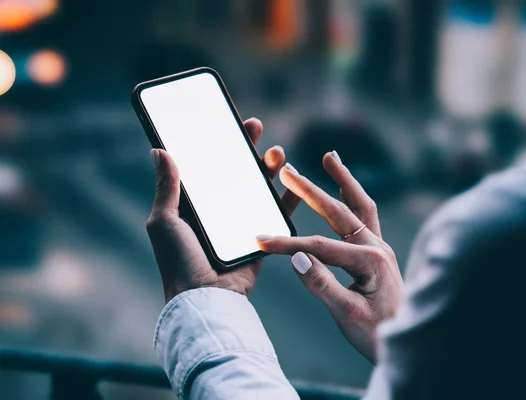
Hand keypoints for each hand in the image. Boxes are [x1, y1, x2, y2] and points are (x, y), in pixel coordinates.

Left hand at [147, 118, 299, 302]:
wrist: (205, 297)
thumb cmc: (178, 261)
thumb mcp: (164, 220)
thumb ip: (167, 188)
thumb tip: (158, 150)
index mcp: (197, 204)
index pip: (210, 166)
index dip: (219, 143)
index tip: (227, 122)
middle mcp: (220, 210)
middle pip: (237, 171)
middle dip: (248, 147)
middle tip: (254, 126)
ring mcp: (242, 222)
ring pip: (260, 187)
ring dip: (270, 167)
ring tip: (278, 152)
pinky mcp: (261, 237)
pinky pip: (277, 214)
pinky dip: (289, 199)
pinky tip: (295, 183)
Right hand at [257, 152, 403, 362]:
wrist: (408, 344)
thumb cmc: (377, 334)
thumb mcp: (346, 314)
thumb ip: (321, 284)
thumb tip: (294, 257)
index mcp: (370, 261)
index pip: (319, 246)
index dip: (287, 243)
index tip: (260, 240)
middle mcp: (378, 247)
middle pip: (339, 212)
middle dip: (312, 191)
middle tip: (289, 171)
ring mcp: (381, 247)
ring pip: (360, 205)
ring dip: (343, 180)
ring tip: (330, 157)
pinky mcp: (379, 252)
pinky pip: (366, 217)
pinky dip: (353, 197)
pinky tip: (343, 189)